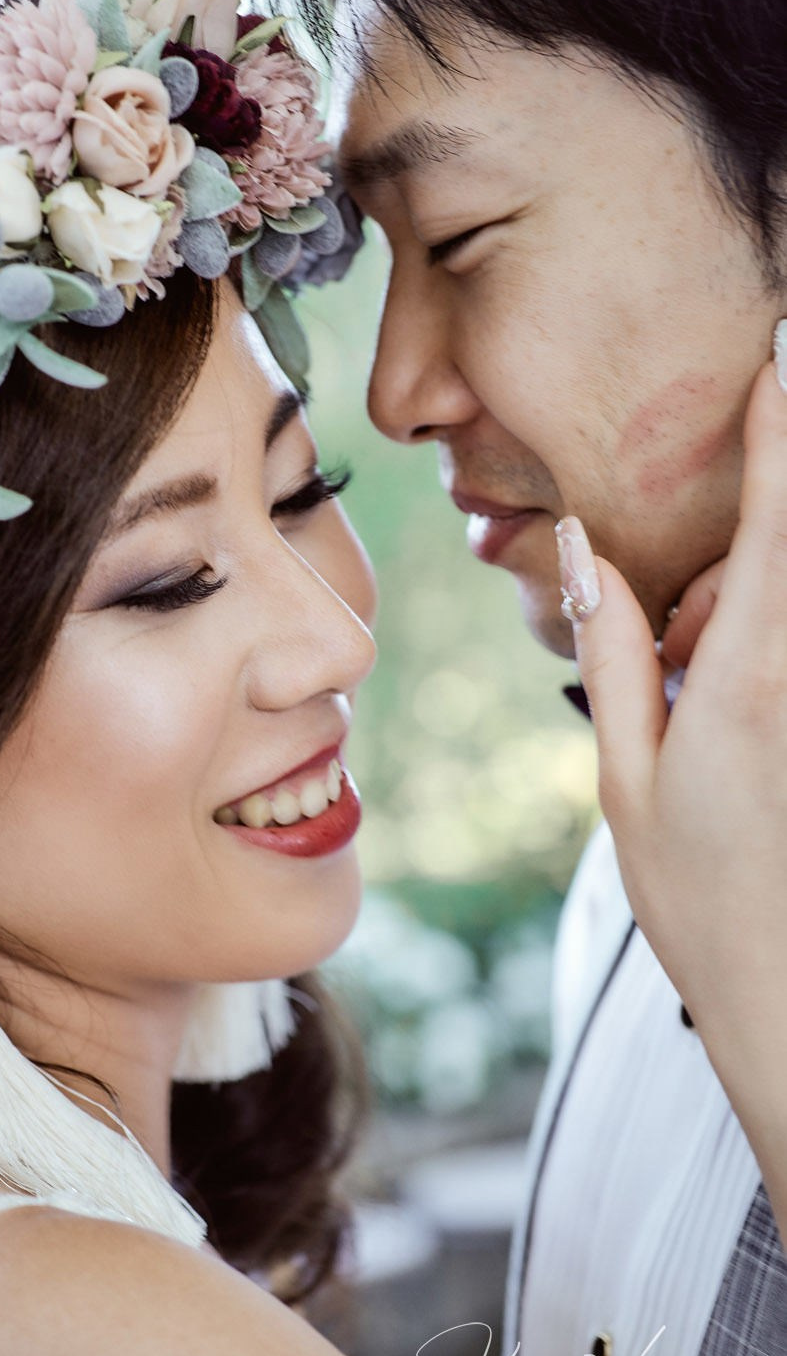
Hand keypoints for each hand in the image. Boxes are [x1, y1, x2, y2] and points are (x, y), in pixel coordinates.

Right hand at [555, 358, 786, 1230]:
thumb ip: (615, 654)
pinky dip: (746, 635)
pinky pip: (780, 644)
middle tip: (702, 570)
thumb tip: (588, 553)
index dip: (781, 434)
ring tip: (691, 688)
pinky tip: (715, 689)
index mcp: (747, 680)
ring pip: (780, 603)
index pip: (773, 527)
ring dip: (744, 595)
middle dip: (760, 514)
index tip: (783, 355)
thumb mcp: (626, 777)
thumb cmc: (695, 899)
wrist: (784, 1000)